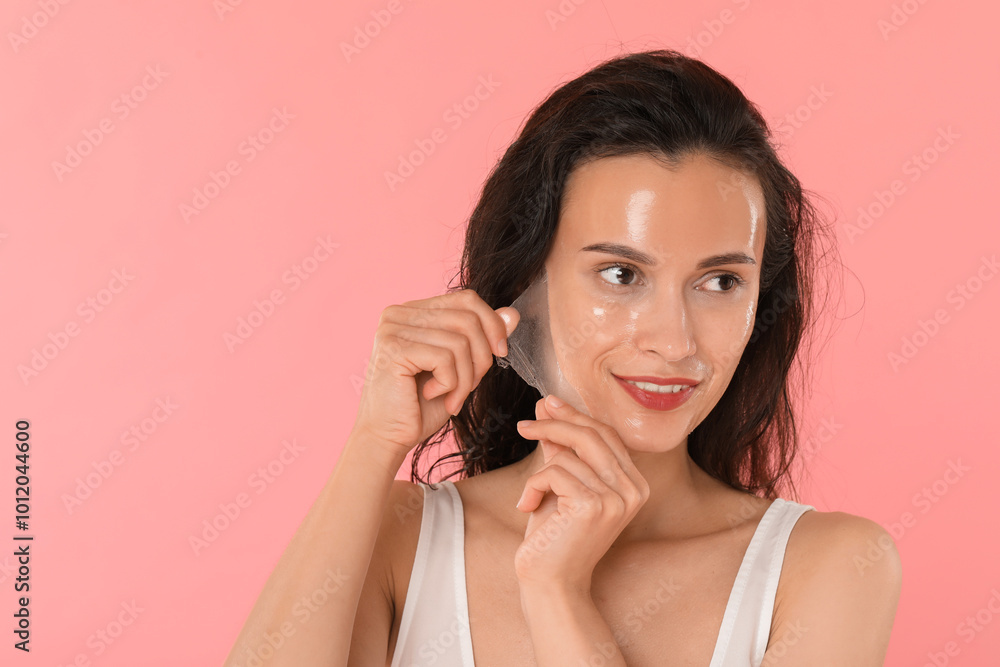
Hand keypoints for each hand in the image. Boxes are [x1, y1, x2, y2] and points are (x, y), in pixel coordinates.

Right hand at [351, 289, 518, 458]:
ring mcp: (393, 328)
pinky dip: (450, 384)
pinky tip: (431, 395)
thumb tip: (512, 314)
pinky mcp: (393, 348)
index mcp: (413, 311)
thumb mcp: (461, 367)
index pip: (467, 299)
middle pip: (467, 318)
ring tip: (452, 398)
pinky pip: (445, 358)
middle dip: (481, 357)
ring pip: (459, 342)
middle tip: (470, 387)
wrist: (387, 437)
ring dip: (465, 378)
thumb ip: (482, 338)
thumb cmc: (421, 406)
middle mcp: (399, 313)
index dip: (492, 324)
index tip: (500, 354)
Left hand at [514, 395, 649, 594]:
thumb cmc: (554, 535)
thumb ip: (560, 447)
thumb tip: (547, 406)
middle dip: (555, 423)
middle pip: (592, 435)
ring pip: (569, 454)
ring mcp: (616, 499)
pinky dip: (533, 486)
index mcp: (634, 484)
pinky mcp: (593, 506)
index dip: (576, 415)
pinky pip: (554, 472)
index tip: (548, 404)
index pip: (607, 435)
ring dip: (538, 472)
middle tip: (525, 424)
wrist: (550, 582)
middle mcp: (633, 490)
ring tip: (529, 496)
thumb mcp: (560, 484)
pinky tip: (527, 507)